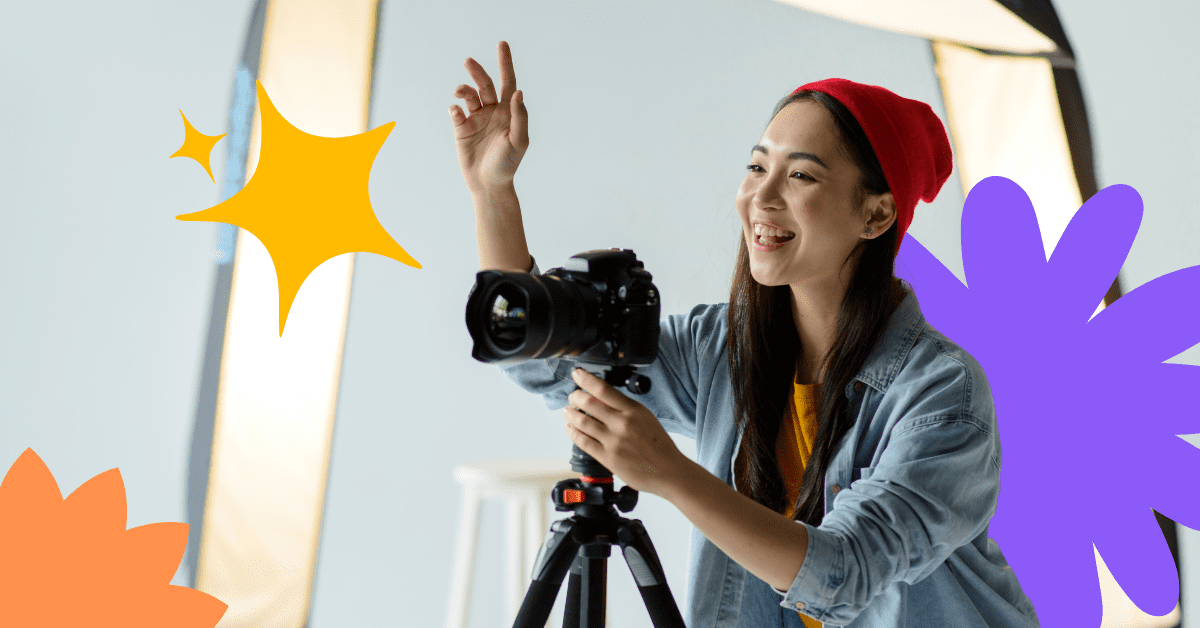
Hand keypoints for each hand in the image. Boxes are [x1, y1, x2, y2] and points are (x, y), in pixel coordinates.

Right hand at [449, 40, 528, 193]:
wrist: (489, 184)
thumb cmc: (508, 164)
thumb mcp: (519, 141)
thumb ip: (519, 116)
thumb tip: (519, 92)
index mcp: (509, 112)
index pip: (509, 82)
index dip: (506, 63)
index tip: (502, 44)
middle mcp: (492, 111)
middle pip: (485, 84)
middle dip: (477, 71)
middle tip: (469, 61)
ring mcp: (476, 119)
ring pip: (469, 95)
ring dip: (463, 89)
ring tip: (459, 92)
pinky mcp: (461, 129)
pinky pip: (456, 113)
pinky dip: (454, 108)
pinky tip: (456, 111)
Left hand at [562, 368, 684, 494]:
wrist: (669, 471)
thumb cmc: (660, 446)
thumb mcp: (646, 418)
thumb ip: (626, 409)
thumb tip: (603, 400)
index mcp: (633, 410)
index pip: (604, 389)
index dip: (586, 380)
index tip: (577, 374)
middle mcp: (622, 423)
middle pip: (589, 403)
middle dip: (575, 397)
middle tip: (572, 396)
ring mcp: (613, 441)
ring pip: (582, 422)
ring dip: (571, 414)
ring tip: (567, 411)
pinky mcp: (607, 458)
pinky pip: (583, 442)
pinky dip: (573, 433)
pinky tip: (570, 428)